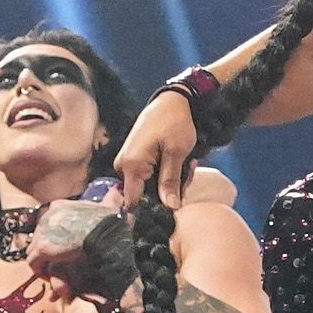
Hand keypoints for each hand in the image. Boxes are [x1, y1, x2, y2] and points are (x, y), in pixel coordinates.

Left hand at [24, 197, 128, 297]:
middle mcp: (47, 215)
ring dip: (42, 260)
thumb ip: (110, 198)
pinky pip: (33, 262)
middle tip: (56, 261)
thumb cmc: (110, 224)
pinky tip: (49, 277)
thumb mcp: (109, 207)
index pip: (48, 223)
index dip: (54, 238)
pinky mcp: (42, 247)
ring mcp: (43, 231)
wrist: (106, 235)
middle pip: (39, 235)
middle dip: (46, 248)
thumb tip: (117, 190)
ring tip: (53, 271)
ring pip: (34, 249)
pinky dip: (40, 271)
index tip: (63, 248)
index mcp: (59, 206)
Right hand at [112, 92, 195, 206]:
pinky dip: (166, 172)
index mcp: (132, 166)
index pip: (134, 202)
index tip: (171, 211)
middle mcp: (123, 166)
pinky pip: (149, 175)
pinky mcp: (135, 159)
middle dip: (169, 190)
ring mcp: (128, 162)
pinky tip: (179, 161)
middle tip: (188, 173)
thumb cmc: (175, 123)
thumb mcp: (177, 153)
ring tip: (187, 163)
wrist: (171, 101)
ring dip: (170, 180)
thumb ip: (171, 182)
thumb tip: (170, 208)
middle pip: (145, 195)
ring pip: (150, 186)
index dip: (151, 211)